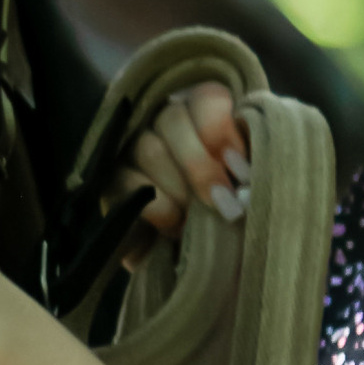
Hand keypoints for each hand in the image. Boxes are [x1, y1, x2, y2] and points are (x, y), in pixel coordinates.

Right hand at [119, 80, 249, 246]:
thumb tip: (246, 181)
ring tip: (197, 220)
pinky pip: (126, 182)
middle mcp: (164, 123)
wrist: (210, 265)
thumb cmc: (233, 221)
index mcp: (204, 115)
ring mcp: (133, 150)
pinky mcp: (114, 183)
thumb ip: (249, 176)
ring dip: (179, 188)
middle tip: (225, 206)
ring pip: (149, 148)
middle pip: (172, 118)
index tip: (241, 173)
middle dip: (201, 166)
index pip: (206, 98)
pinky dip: (155, 206)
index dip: (221, 133)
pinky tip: (173, 225)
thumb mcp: (249, 193)